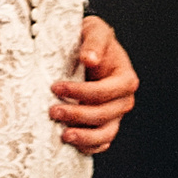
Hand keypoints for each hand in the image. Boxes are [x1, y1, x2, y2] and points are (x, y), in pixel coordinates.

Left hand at [50, 15, 138, 155]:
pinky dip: (88, 147)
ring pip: (105, 134)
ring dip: (84, 137)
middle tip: (53, 111)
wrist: (86, 50)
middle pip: (105, 115)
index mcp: (125, 78)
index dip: (82, 92)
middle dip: (78, 115)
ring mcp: (114, 115)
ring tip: (64, 135)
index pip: (106, 91)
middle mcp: (123, 99)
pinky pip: (100, 143)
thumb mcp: (95, 30)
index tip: (57, 86)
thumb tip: (89, 58)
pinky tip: (71, 143)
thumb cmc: (91, 40)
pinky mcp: (104, 125)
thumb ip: (94, 42)